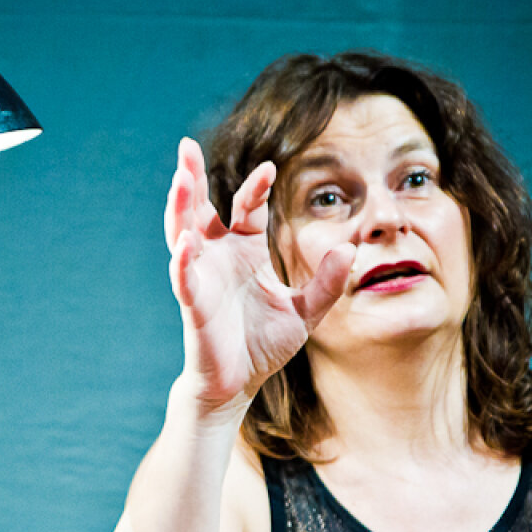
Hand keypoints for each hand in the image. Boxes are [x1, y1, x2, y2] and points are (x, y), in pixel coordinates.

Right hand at [165, 137, 352, 416]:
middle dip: (193, 178)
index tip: (269, 169)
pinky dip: (184, 262)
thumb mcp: (306, 310)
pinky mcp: (194, 305)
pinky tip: (186, 244)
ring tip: (180, 180)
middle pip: (199, 209)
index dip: (255, 189)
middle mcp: (217, 257)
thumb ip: (328, 282)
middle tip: (185, 147)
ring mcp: (201, 278)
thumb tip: (352, 248)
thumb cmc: (263, 344)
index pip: (245, 209)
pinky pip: (185, 279)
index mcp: (243, 251)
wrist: (238, 384)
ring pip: (183, 234)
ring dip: (180, 208)